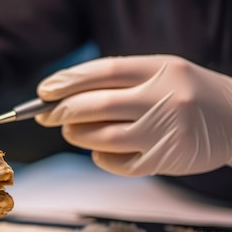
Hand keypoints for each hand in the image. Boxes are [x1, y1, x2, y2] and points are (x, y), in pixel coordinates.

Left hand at [35, 55, 231, 175]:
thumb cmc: (188, 92)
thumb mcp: (162, 72)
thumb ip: (120, 80)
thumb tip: (63, 94)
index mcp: (161, 69)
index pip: (103, 73)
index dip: (67, 81)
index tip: (43, 91)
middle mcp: (165, 99)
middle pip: (96, 106)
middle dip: (62, 111)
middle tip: (44, 115)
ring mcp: (165, 132)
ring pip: (101, 137)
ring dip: (76, 135)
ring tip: (72, 130)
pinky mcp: (165, 160)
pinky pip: (116, 162)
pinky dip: (99, 156)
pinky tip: (99, 149)